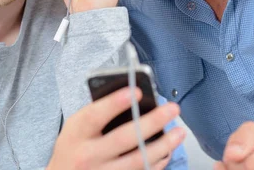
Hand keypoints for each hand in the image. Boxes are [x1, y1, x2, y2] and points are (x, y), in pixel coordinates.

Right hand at [47, 87, 185, 169]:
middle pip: (123, 138)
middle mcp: (87, 156)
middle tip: (172, 109)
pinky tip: (167, 151)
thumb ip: (98, 113)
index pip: (95, 115)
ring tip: (179, 132)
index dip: (115, 103)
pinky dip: (157, 162)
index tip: (136, 91)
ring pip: (137, 161)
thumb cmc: (74, 147)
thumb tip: (134, 98)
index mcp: (76, 134)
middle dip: (152, 122)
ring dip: (163, 146)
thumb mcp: (76, 127)